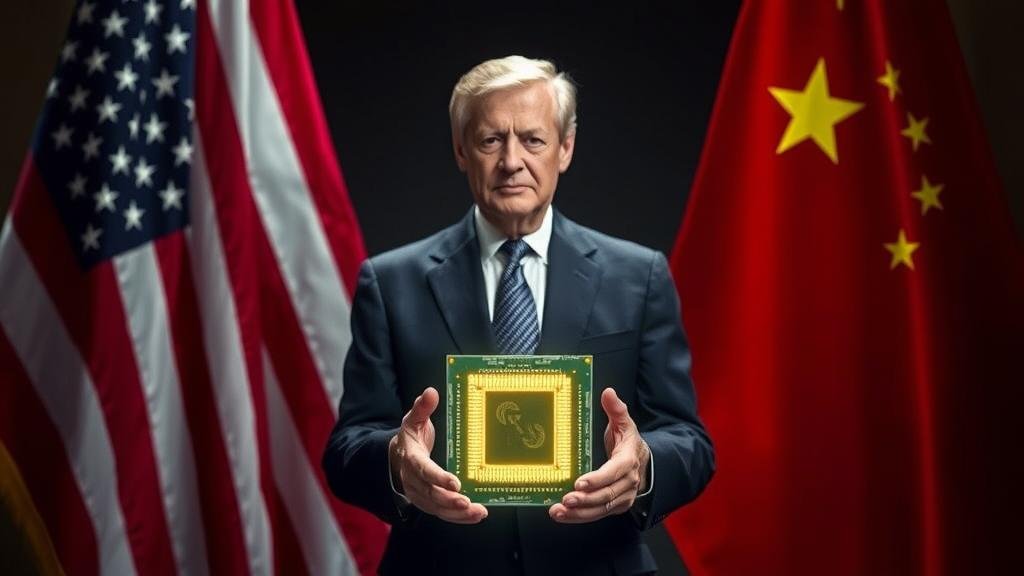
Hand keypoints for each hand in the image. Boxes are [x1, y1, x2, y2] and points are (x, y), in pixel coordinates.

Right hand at [389, 387, 487, 522]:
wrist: (397, 457)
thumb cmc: (411, 438)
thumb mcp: (413, 419)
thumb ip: (422, 407)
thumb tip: (431, 392)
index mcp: (411, 459)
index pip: (423, 470)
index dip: (438, 477)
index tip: (454, 483)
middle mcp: (413, 480)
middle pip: (430, 494)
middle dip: (449, 500)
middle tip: (468, 502)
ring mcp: (419, 494)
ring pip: (437, 508)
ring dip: (457, 513)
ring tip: (477, 512)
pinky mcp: (428, 503)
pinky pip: (442, 513)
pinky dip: (458, 517)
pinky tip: (475, 515)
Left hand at [549, 388, 649, 522]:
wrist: (643, 462)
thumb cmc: (627, 442)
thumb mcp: (624, 423)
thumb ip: (616, 409)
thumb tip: (608, 392)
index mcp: (628, 460)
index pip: (614, 472)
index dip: (597, 479)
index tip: (579, 482)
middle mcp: (627, 482)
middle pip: (606, 495)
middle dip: (585, 499)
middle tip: (565, 500)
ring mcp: (622, 497)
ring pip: (600, 509)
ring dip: (579, 513)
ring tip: (558, 511)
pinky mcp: (615, 507)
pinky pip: (597, 514)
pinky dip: (579, 517)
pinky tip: (563, 515)